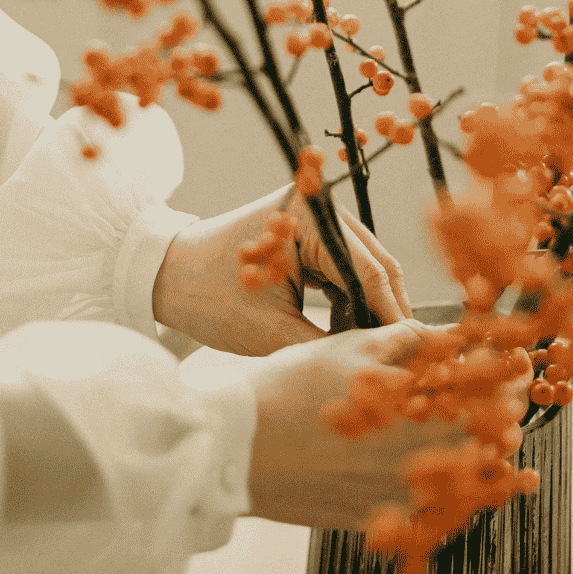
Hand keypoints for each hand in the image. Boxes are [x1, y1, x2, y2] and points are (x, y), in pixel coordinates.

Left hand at [153, 184, 412, 355]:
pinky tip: (344, 334)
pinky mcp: (305, 234)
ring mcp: (312, 219)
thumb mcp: (272, 331)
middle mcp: (317, 207)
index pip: (368, 269)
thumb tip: (378, 366)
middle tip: (401, 355)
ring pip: (361, 269)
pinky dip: (347, 302)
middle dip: (385, 311)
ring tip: (368, 350)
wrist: (161, 277)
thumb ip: (328, 346)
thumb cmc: (208, 299)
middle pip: (373, 263)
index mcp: (309, 216)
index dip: (391, 314)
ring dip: (366, 308)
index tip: (411, 352)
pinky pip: (341, 270)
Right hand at [236, 319, 529, 529]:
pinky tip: (465, 499)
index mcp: (414, 408)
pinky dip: (457, 506)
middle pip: (488, 442)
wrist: (234, 451)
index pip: (486, 391)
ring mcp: (397, 496)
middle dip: (504, 420)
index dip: (511, 376)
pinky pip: (432, 518)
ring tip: (512, 461)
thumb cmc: (285, 394)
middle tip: (508, 406)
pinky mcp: (376, 520)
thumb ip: (404, 342)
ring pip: (468, 488)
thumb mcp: (346, 351)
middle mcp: (415, 457)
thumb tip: (445, 334)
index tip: (519, 367)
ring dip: (493, 468)